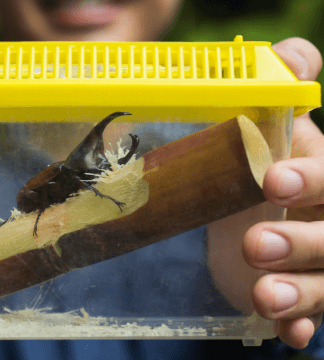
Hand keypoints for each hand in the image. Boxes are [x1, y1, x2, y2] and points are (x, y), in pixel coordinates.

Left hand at [242, 38, 323, 348]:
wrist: (249, 213)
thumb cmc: (266, 167)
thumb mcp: (274, 131)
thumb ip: (285, 93)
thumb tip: (294, 54)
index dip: (315, 179)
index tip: (272, 180)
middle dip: (304, 241)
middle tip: (256, 243)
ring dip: (302, 291)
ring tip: (262, 295)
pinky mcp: (310, 296)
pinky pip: (316, 317)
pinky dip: (304, 324)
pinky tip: (291, 333)